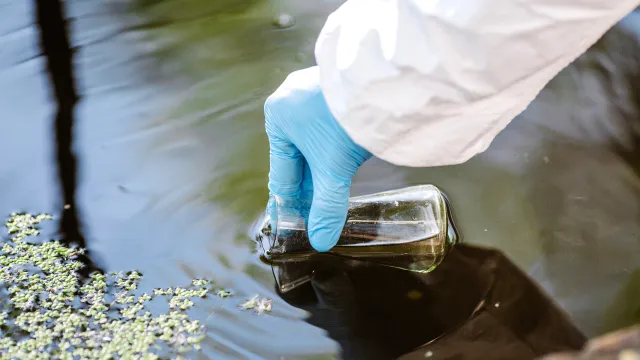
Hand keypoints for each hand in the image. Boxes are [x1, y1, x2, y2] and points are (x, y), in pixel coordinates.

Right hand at [264, 66, 371, 251]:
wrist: (383, 82)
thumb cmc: (347, 121)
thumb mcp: (332, 169)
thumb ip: (326, 206)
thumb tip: (320, 240)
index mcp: (277, 117)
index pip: (282, 172)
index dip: (287, 202)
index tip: (286, 222)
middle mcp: (290, 101)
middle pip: (299, 159)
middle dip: (308, 189)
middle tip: (311, 217)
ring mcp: (313, 91)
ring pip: (316, 144)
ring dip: (324, 171)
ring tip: (329, 198)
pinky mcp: (336, 90)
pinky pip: (330, 129)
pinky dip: (335, 150)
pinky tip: (344, 166)